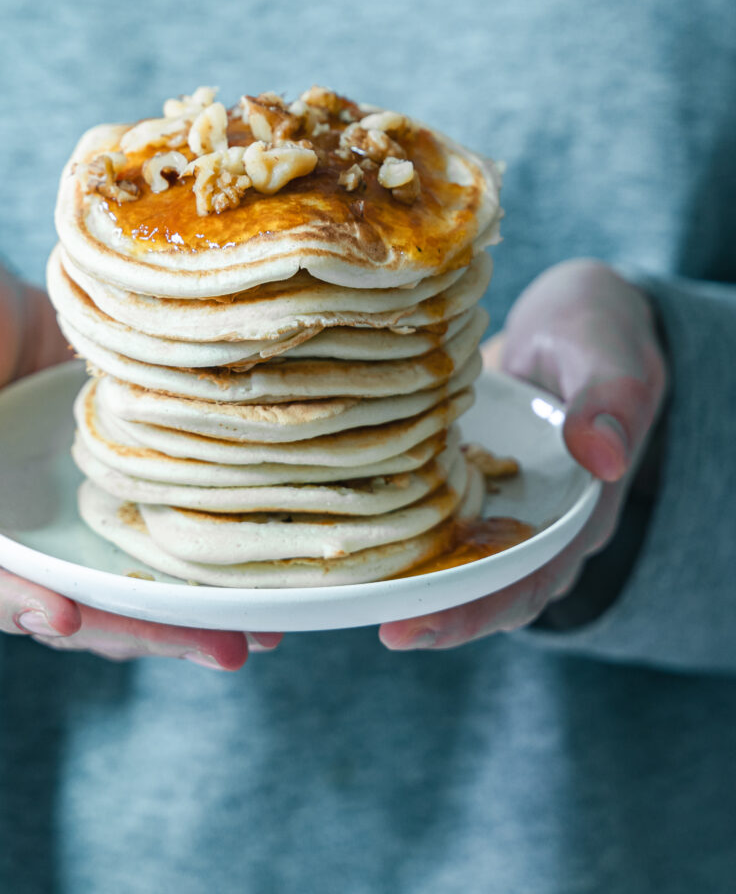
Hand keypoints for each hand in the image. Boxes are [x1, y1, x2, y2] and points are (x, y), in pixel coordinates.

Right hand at [0, 225, 276, 667]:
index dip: (5, 600)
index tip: (62, 615)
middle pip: (50, 598)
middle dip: (128, 630)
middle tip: (212, 648)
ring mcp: (45, 517)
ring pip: (103, 584)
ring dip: (171, 619)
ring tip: (248, 636)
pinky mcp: (91, 495)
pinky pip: (132, 544)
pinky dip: (184, 572)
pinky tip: (243, 586)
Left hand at [380, 258, 666, 650]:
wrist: (566, 316)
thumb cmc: (595, 328)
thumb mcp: (607, 350)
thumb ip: (612, 399)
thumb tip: (604, 458)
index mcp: (575, 508)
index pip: (528, 574)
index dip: (477, 607)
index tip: (422, 627)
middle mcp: (528, 518)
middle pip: (480, 583)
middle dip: (430, 611)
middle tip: (379, 628)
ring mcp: (488, 500)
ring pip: (445, 555)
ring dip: (400, 580)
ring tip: (343, 601)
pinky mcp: (454, 475)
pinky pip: (421, 510)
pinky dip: (383, 526)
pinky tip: (333, 532)